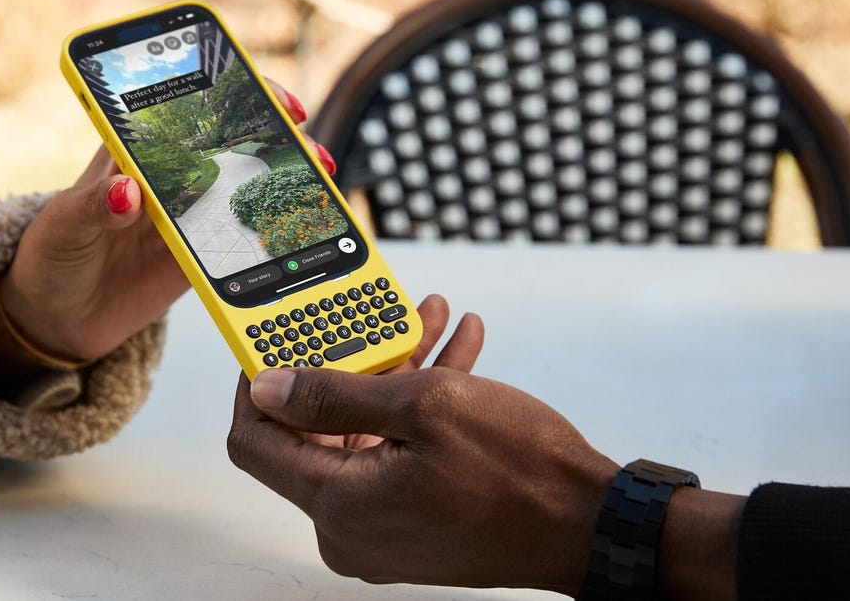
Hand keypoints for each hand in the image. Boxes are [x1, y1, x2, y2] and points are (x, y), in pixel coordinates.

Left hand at [0, 80, 318, 360]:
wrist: (53, 320)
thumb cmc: (49, 257)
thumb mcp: (63, 225)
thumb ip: (96, 206)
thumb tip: (129, 192)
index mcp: (135, 153)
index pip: (188, 108)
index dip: (230, 91)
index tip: (263, 94)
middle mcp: (169, 178)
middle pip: (231, 142)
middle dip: (274, 132)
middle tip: (304, 140)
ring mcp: (189, 217)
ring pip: (247, 184)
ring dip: (284, 177)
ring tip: (317, 176)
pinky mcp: (201, 257)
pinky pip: (243, 235)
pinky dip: (273, 227)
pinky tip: (298, 223)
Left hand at [227, 296, 618, 592]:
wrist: (594, 525)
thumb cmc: (520, 470)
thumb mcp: (426, 408)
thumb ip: (334, 395)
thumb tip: (266, 387)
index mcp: (338, 507)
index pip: (256, 443)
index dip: (256, 386)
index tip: (274, 340)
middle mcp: (350, 529)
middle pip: (315, 434)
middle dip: (347, 365)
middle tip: (371, 317)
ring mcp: (383, 531)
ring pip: (365, 437)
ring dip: (394, 376)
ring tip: (431, 320)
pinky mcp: (414, 524)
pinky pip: (396, 457)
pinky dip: (417, 410)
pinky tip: (458, 352)